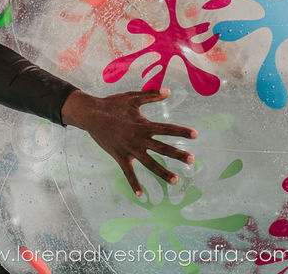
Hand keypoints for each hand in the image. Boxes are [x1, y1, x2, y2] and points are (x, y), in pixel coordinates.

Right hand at [61, 88, 195, 195]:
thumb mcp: (133, 98)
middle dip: (178, 154)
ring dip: (163, 172)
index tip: (195, 134)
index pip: (166, 129)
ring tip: (176, 181)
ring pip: (149, 164)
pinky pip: (128, 173)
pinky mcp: (119, 157)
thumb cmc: (112, 104)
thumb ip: (151, 95)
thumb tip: (168, 91)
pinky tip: (141, 195)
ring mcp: (129, 150)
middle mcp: (138, 139)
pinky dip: (134, 184)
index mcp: (143, 124)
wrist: (91, 115)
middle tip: (192, 160)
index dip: (181, 131)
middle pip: (162, 148)